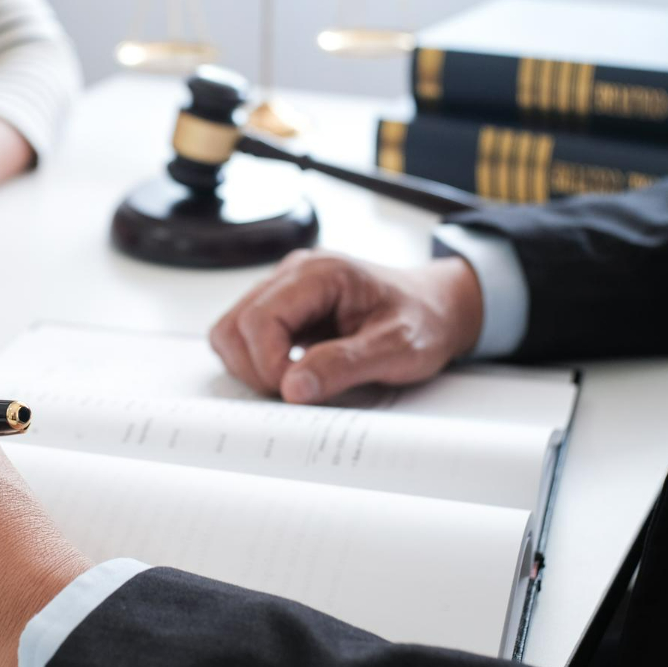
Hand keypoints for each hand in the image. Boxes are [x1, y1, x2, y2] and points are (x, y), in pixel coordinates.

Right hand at [209, 250, 483, 403]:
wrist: (438, 308)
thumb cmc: (424, 321)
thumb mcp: (399, 347)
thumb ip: (345, 365)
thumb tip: (293, 387)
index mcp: (320, 274)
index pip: (259, 319)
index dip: (269, 365)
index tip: (299, 392)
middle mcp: (293, 274)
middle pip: (234, 326)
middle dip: (257, 370)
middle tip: (298, 392)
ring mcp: (283, 289)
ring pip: (230, 331)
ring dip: (250, 367)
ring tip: (294, 383)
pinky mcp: (281, 307)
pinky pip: (242, 336)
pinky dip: (255, 362)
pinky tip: (290, 372)